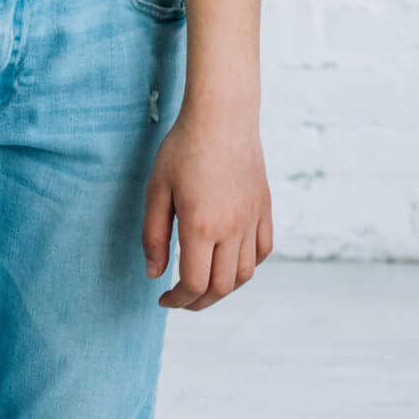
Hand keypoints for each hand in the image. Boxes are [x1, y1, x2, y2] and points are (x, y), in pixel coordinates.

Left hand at [141, 103, 272, 309]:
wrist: (222, 115)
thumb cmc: (184, 148)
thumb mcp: (157, 190)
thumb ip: (154, 236)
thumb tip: (155, 274)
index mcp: (201, 226)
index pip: (194, 285)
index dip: (177, 300)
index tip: (163, 299)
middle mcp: (232, 228)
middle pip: (221, 287)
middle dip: (199, 302)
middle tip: (181, 299)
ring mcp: (252, 219)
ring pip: (245, 274)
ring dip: (223, 288)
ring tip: (204, 283)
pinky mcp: (264, 208)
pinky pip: (263, 250)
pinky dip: (248, 265)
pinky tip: (230, 260)